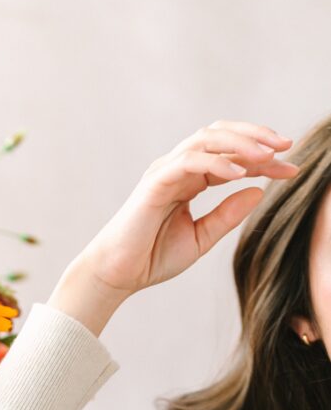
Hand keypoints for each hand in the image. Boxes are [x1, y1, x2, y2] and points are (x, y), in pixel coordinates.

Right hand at [77, 120, 298, 298]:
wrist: (117, 274)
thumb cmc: (151, 258)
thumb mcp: (201, 238)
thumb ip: (227, 216)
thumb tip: (259, 191)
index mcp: (189, 180)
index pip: (232, 158)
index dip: (264, 160)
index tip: (292, 169)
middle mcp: (178, 168)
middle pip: (221, 135)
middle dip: (256, 136)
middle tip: (287, 147)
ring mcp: (165, 171)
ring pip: (207, 139)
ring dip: (241, 143)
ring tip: (268, 155)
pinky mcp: (155, 182)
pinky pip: (190, 161)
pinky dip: (216, 162)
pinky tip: (239, 173)